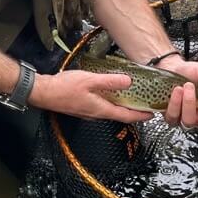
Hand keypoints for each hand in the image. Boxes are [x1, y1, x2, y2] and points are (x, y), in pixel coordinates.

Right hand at [30, 69, 152, 123]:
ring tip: (132, 96)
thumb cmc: (64, 88)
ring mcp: (89, 112)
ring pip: (111, 110)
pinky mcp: (83, 107)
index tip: (153, 113)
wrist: (44, 93)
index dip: (141, 115)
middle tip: (146, 102)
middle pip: (120, 114)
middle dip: (134, 110)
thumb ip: (110, 81)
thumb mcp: (89, 80)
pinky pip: (102, 106)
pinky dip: (111, 101)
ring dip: (122, 105)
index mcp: (101, 110)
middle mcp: (97, 114)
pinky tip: (111, 92)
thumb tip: (129, 82)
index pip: (127, 116)